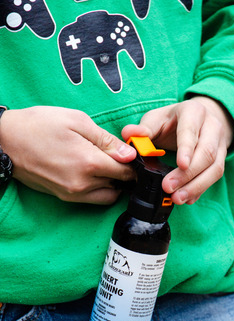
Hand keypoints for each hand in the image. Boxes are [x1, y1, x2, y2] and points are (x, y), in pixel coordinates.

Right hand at [0, 106, 136, 203]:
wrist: (6, 141)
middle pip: (119, 184)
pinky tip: (92, 172)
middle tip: (119, 156)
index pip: (126, 171)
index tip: (135, 155)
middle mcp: (83, 184)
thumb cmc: (39, 125)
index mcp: (88, 162)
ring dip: (113, 183)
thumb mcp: (76, 121)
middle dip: (124, 172)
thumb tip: (129, 154)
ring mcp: (73, 194)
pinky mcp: (65, 198)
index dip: (134, 163)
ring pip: (108, 196)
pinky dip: (99, 189)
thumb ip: (106, 140)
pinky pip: (93, 199)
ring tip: (104, 165)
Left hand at [122, 96, 233, 204]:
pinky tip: (188, 199)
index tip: (181, 165)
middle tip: (168, 188)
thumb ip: (143, 129)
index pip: (191, 130)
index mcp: (193, 112)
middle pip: (206, 153)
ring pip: (214, 168)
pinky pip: (215, 177)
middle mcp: (211, 126)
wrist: (199, 121)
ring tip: (177, 198)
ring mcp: (219, 144)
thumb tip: (129, 134)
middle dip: (188, 174)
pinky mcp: (222, 159)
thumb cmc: (173, 121)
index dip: (187, 148)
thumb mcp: (156, 119)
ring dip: (196, 186)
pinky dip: (200, 190)